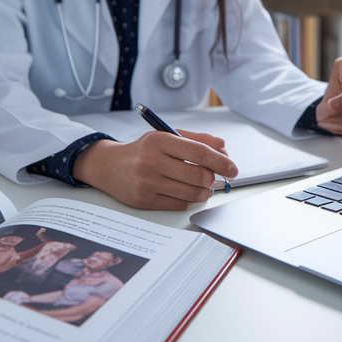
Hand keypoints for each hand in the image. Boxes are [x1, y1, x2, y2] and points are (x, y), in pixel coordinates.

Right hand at [73, 130, 238, 210]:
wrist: (109, 166)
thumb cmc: (143, 151)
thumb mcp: (166, 137)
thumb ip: (196, 140)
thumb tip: (223, 148)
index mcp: (159, 140)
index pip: (199, 152)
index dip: (221, 161)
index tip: (232, 168)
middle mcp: (151, 160)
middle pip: (198, 175)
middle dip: (213, 178)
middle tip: (214, 177)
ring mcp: (147, 182)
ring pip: (191, 192)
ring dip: (204, 191)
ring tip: (203, 186)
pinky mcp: (144, 200)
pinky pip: (179, 204)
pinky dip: (190, 199)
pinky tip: (187, 192)